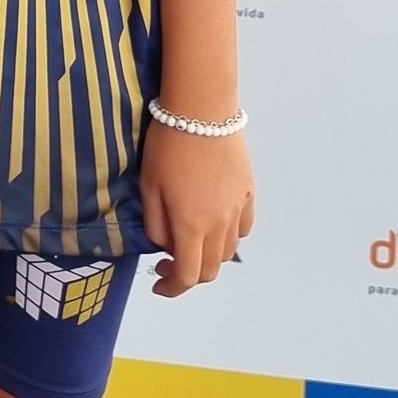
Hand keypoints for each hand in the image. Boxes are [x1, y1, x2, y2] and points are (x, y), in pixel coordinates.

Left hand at [140, 123, 253, 298]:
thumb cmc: (168, 146)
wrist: (202, 109)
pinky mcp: (248, 192)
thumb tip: (165, 246)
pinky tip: (214, 222)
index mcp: (192, 225)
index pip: (188, 276)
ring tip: (190, 238)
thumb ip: (156, 225)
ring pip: (228, 251)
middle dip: (189, 274)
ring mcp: (238, 208)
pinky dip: (229, 236)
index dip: (172, 287)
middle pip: (211, 269)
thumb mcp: (149, 187)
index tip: (159, 283)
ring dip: (209, 255)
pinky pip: (243, 227)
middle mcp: (220, 224)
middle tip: (169, 261)